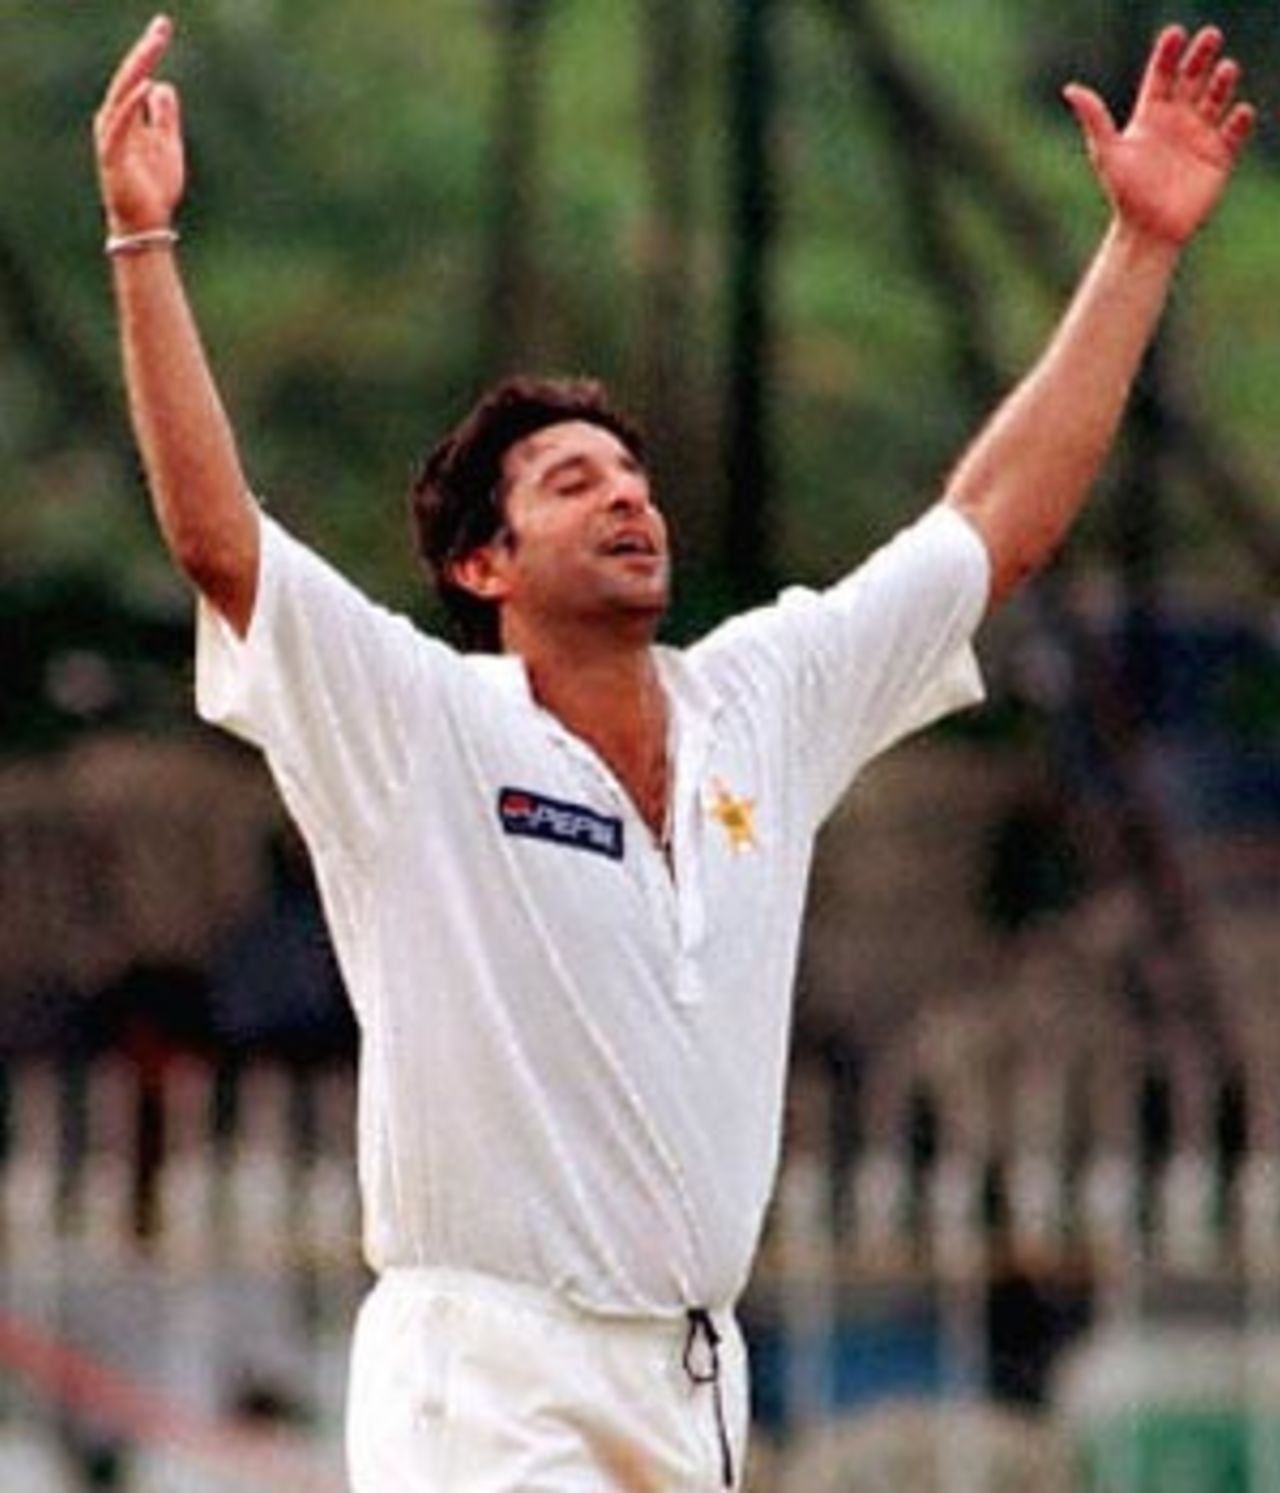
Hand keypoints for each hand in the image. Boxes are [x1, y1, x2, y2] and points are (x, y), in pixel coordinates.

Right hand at [94, 14, 185, 236]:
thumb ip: (164, 117)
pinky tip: (145, 85)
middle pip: (130, 77)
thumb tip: (163, 85)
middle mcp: (115, 121)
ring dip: (139, 68)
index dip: (150, 51)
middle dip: (146, 50)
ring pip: (122, 94)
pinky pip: (120, 125)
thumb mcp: (168, 145)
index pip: (138, 75)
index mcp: (128, 117)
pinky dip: (130, 105)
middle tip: (163, 25)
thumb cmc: (155, 187)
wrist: (148, 223)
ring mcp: (112, 137)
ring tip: (155, 45)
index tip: (164, 27)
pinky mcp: (113, 156)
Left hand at [1064, 25, 1254, 246]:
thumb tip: (1071, 89)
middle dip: (1201, 57)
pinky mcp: (1218, 157)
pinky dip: (1239, 122)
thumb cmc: (1124, 193)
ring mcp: (1199, 137)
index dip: (1169, 53)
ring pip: (1216, 99)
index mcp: (1150, 116)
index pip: (1162, 76)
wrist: (1146, 231)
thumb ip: (1094, 118)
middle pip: (1192, 79)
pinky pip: (1234, 133)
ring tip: (1226, 69)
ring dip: (1222, 83)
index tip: (1175, 34)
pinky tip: (1238, 112)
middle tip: (1210, 37)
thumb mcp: (1107, 152)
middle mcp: (1177, 121)